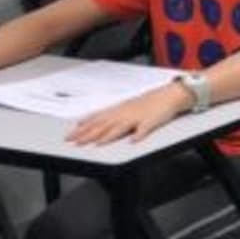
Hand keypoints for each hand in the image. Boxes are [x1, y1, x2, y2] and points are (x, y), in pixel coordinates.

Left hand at [66, 83, 188, 145]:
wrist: (169, 95)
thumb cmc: (148, 102)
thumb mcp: (125, 106)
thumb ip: (109, 115)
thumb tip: (90, 120)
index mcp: (118, 111)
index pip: (96, 120)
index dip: (82, 128)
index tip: (70, 135)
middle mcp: (124, 114)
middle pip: (103, 125)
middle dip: (87, 134)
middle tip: (74, 141)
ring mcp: (137, 118)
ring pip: (119, 128)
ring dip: (107, 136)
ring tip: (95, 144)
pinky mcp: (151, 122)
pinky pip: (144, 129)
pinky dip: (138, 135)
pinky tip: (133, 141)